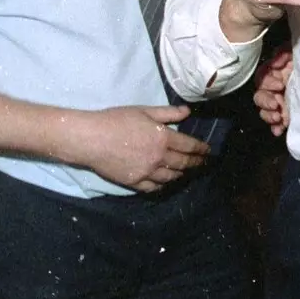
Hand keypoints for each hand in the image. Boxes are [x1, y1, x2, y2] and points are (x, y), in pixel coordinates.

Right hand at [67, 106, 210, 192]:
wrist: (91, 139)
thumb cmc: (116, 120)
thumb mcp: (144, 111)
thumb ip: (168, 113)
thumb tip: (187, 112)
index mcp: (163, 138)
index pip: (189, 146)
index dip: (201, 149)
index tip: (208, 151)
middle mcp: (159, 157)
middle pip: (183, 163)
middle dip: (195, 163)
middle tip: (202, 163)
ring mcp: (147, 172)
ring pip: (170, 177)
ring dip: (180, 174)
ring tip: (185, 172)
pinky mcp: (134, 182)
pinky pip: (153, 187)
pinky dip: (162, 185)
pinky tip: (164, 183)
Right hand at [253, 47, 294, 136]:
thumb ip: (286, 51)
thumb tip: (277, 57)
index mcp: (278, 72)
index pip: (263, 77)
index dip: (267, 81)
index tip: (279, 84)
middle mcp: (277, 88)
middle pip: (260, 95)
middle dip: (265, 100)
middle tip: (276, 103)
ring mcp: (281, 103)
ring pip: (265, 110)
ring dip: (268, 114)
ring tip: (278, 117)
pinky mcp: (287, 115)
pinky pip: (276, 123)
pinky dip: (276, 127)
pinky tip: (279, 129)